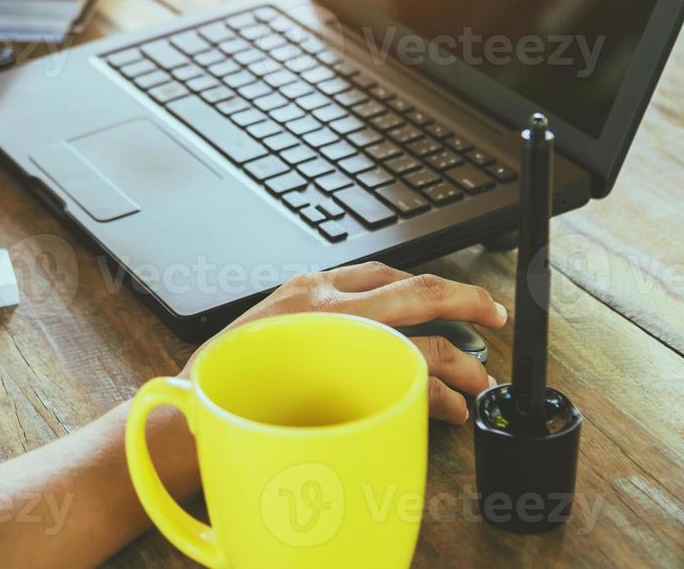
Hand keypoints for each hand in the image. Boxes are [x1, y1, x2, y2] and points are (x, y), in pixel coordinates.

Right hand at [184, 263, 506, 423]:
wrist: (189, 413)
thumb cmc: (225, 383)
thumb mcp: (267, 336)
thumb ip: (310, 329)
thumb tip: (352, 347)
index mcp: (307, 290)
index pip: (381, 272)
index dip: (425, 283)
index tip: (451, 295)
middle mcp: (326, 303)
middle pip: (417, 289)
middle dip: (466, 300)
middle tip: (494, 314)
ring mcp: (338, 336)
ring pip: (423, 338)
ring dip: (462, 362)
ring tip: (478, 382)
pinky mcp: (344, 373)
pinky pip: (410, 378)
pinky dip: (439, 395)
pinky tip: (450, 408)